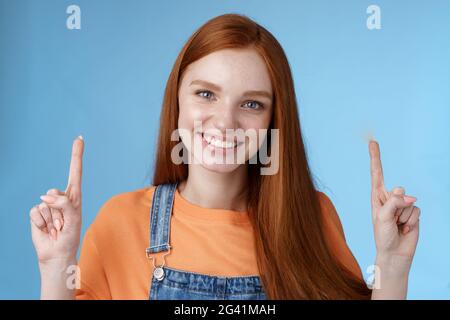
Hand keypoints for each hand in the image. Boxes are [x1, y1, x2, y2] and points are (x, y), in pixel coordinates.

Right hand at [30, 136, 83, 264]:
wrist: (57, 252)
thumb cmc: (70, 235)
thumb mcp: (74, 219)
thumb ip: (63, 204)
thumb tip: (44, 196)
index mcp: (74, 196)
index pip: (75, 171)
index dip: (76, 154)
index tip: (80, 138)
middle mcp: (61, 197)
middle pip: (55, 191)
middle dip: (60, 209)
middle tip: (64, 225)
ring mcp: (48, 204)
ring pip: (46, 203)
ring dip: (52, 219)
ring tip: (57, 227)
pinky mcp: (37, 213)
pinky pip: (36, 211)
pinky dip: (41, 222)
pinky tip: (47, 229)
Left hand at [369, 140, 420, 261]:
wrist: (395, 252)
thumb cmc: (383, 235)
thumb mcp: (383, 218)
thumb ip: (393, 203)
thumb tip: (408, 195)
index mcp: (377, 196)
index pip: (376, 173)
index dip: (375, 157)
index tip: (372, 142)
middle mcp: (389, 198)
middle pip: (398, 190)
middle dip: (398, 205)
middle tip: (393, 221)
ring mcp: (402, 205)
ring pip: (409, 202)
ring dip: (404, 216)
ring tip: (397, 226)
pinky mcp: (413, 212)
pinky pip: (416, 210)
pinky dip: (412, 221)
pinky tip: (405, 228)